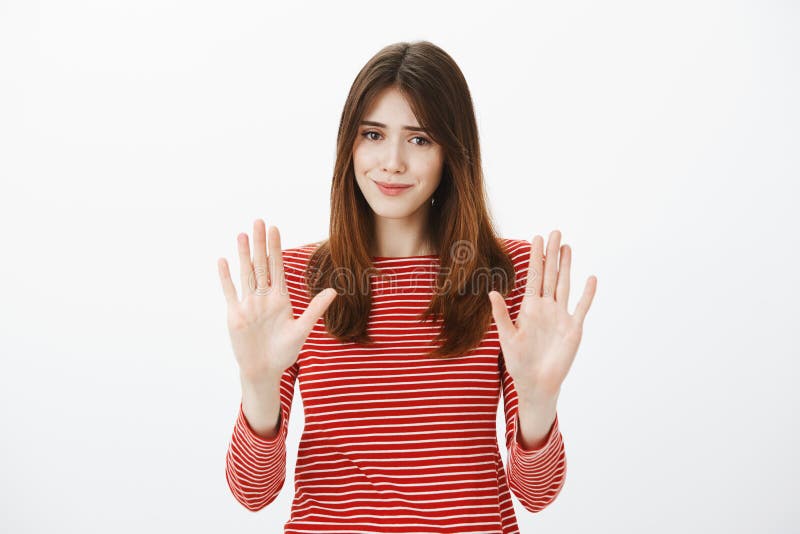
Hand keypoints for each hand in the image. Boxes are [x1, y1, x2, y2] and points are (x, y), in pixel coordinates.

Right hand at [217, 219, 337, 380]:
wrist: (265, 370)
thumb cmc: (285, 352)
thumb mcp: (302, 329)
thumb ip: (315, 309)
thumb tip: (333, 290)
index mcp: (280, 298)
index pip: (277, 267)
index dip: (276, 248)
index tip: (275, 229)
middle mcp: (263, 297)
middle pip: (261, 265)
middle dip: (260, 244)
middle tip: (259, 221)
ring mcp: (249, 304)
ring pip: (246, 274)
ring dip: (244, 255)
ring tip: (243, 234)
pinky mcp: (236, 315)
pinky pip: (230, 292)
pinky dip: (226, 277)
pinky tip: (223, 260)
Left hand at [489, 230, 596, 400]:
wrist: (536, 383)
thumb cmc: (519, 362)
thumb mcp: (507, 337)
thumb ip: (501, 315)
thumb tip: (492, 292)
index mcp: (529, 308)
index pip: (534, 276)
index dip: (536, 257)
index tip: (536, 238)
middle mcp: (546, 307)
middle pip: (550, 275)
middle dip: (552, 254)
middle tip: (555, 232)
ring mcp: (561, 316)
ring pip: (564, 285)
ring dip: (567, 267)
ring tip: (568, 247)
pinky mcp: (573, 328)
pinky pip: (581, 307)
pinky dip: (587, 294)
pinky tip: (591, 278)